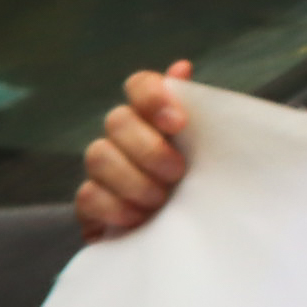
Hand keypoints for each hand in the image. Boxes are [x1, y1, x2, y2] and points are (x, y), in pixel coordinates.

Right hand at [75, 62, 197, 235]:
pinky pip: (87, 194)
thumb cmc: (211, 188)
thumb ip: (203, 113)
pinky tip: (138, 219)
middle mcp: (126, 137)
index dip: (152, 97)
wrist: (198, 241)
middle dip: (148, 149)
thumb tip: (182, 66)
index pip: (140, 85)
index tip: (177, 123)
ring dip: (131, 179)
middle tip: (177, 174)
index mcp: (158, 118)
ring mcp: (105, 169)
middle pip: (117, 121)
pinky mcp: (92, 204)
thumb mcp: (218, 152)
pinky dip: (114, 206)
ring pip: (97, 155)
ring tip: (160, 201)